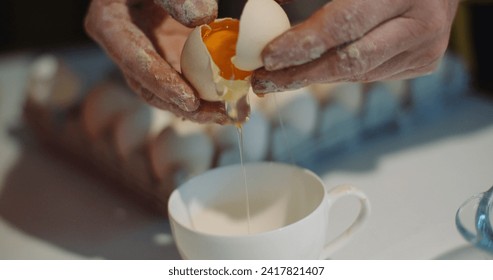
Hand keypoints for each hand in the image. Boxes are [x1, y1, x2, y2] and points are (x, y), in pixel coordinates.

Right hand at [85, 0, 233, 123]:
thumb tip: (205, 19)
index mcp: (109, 25)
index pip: (135, 61)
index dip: (162, 83)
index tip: (191, 101)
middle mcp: (123, 49)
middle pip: (150, 88)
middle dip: (186, 107)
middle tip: (220, 115)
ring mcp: (146, 56)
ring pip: (169, 91)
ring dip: (201, 107)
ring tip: (233, 113)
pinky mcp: (166, 56)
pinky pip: (185, 80)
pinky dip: (207, 91)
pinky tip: (233, 100)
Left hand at [252, 0, 459, 92]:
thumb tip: (267, 6)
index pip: (343, 25)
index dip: (302, 44)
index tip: (267, 57)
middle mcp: (421, 24)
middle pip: (350, 62)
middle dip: (300, 75)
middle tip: (264, 82)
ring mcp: (426, 48)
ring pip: (358, 74)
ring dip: (315, 77)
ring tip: (279, 78)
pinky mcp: (424, 63)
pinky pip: (371, 74)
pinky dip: (339, 72)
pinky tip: (315, 69)